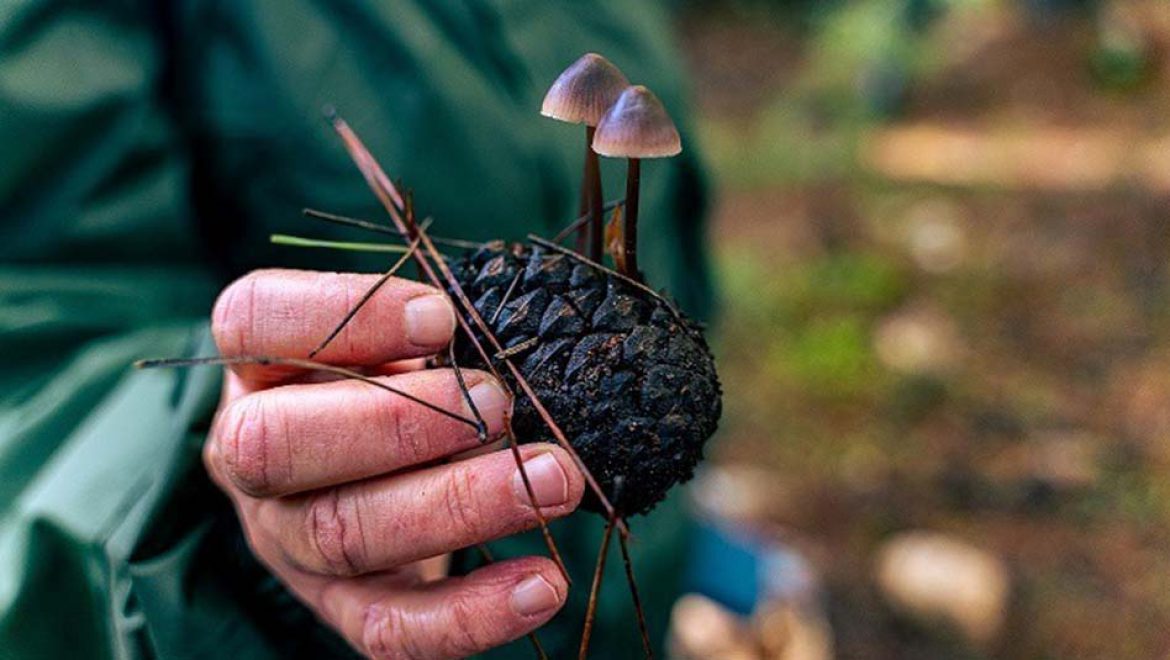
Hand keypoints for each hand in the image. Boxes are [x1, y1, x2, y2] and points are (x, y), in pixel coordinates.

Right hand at [206, 269, 583, 657]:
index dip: (342, 314)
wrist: (367, 476)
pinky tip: (542, 585)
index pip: (252, 320)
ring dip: (458, 507)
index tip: (442, 318)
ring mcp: (288, 541)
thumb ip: (425, 336)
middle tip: (498, 404)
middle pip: (278, 445)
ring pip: (343, 536)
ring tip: (551, 481)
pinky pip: (390, 629)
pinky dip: (470, 614)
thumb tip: (504, 335)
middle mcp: (250, 458)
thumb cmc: (388, 383)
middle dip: (398, 423)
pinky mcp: (342, 608)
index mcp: (256, 367)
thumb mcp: (392, 342)